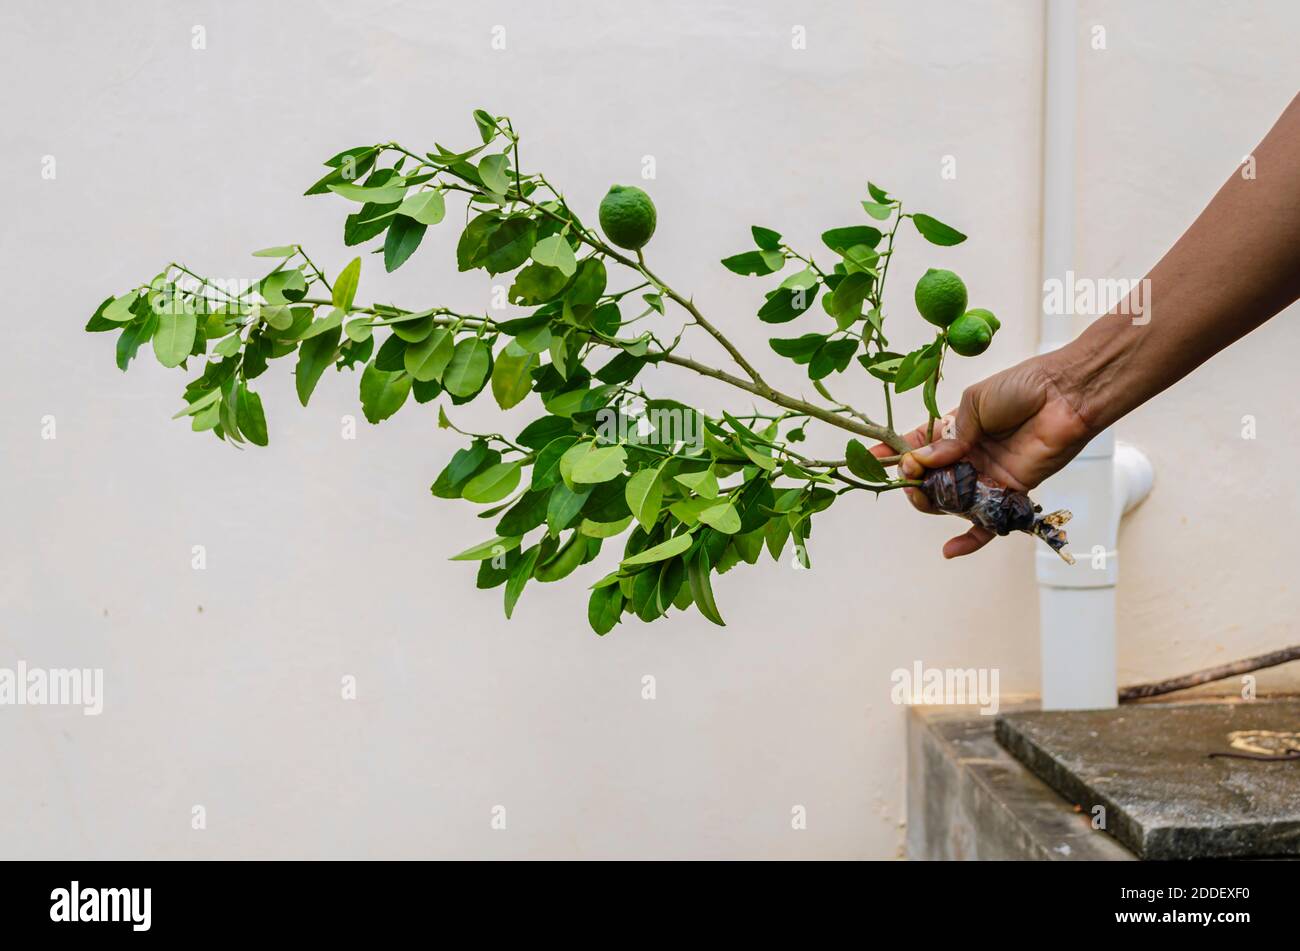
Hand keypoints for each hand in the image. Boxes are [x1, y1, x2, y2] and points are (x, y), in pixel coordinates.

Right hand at [877, 352, 1096, 557]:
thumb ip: (947, 437)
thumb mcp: (973, 403)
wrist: (1067, 395)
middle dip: (914, 481)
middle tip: (910, 475)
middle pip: (930, 480)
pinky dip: (970, 539)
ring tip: (925, 492)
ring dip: (933, 501)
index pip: (917, 446)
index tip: (867, 460)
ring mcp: (987, 476)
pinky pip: (987, 522)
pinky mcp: (1008, 493)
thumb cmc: (1023, 387)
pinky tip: (950, 550)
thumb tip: (923, 462)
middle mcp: (968, 455)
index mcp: (955, 429)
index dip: (892, 454)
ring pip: (951, 501)